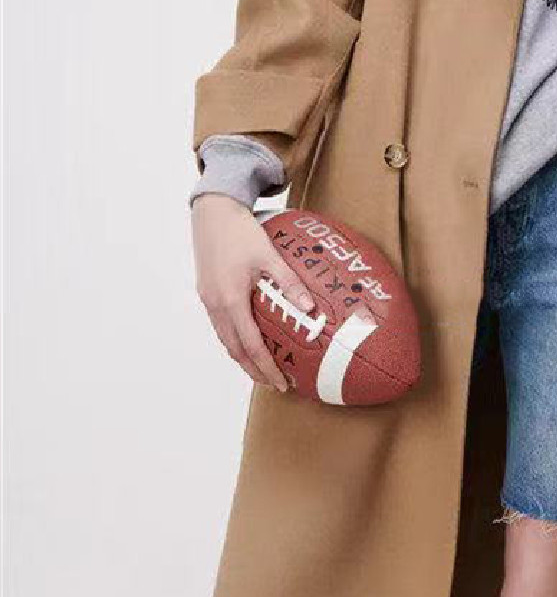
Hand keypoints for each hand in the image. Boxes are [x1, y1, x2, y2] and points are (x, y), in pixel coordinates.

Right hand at [192, 194, 314, 391]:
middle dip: (254, 370)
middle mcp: (216, 304)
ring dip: (242, 358)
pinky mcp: (207, 292)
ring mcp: (208, 299)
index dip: (266, 367)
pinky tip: (248, 341)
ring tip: (262, 370)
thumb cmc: (242, 232)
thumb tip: (309, 310)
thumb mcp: (270, 256)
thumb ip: (289, 284)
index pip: (251, 345)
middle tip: (275, 384)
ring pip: (225, 339)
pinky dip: (234, 340)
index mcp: (231, 299)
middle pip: (234, 349)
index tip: (282, 381)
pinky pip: (220, 326)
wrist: (212, 211)